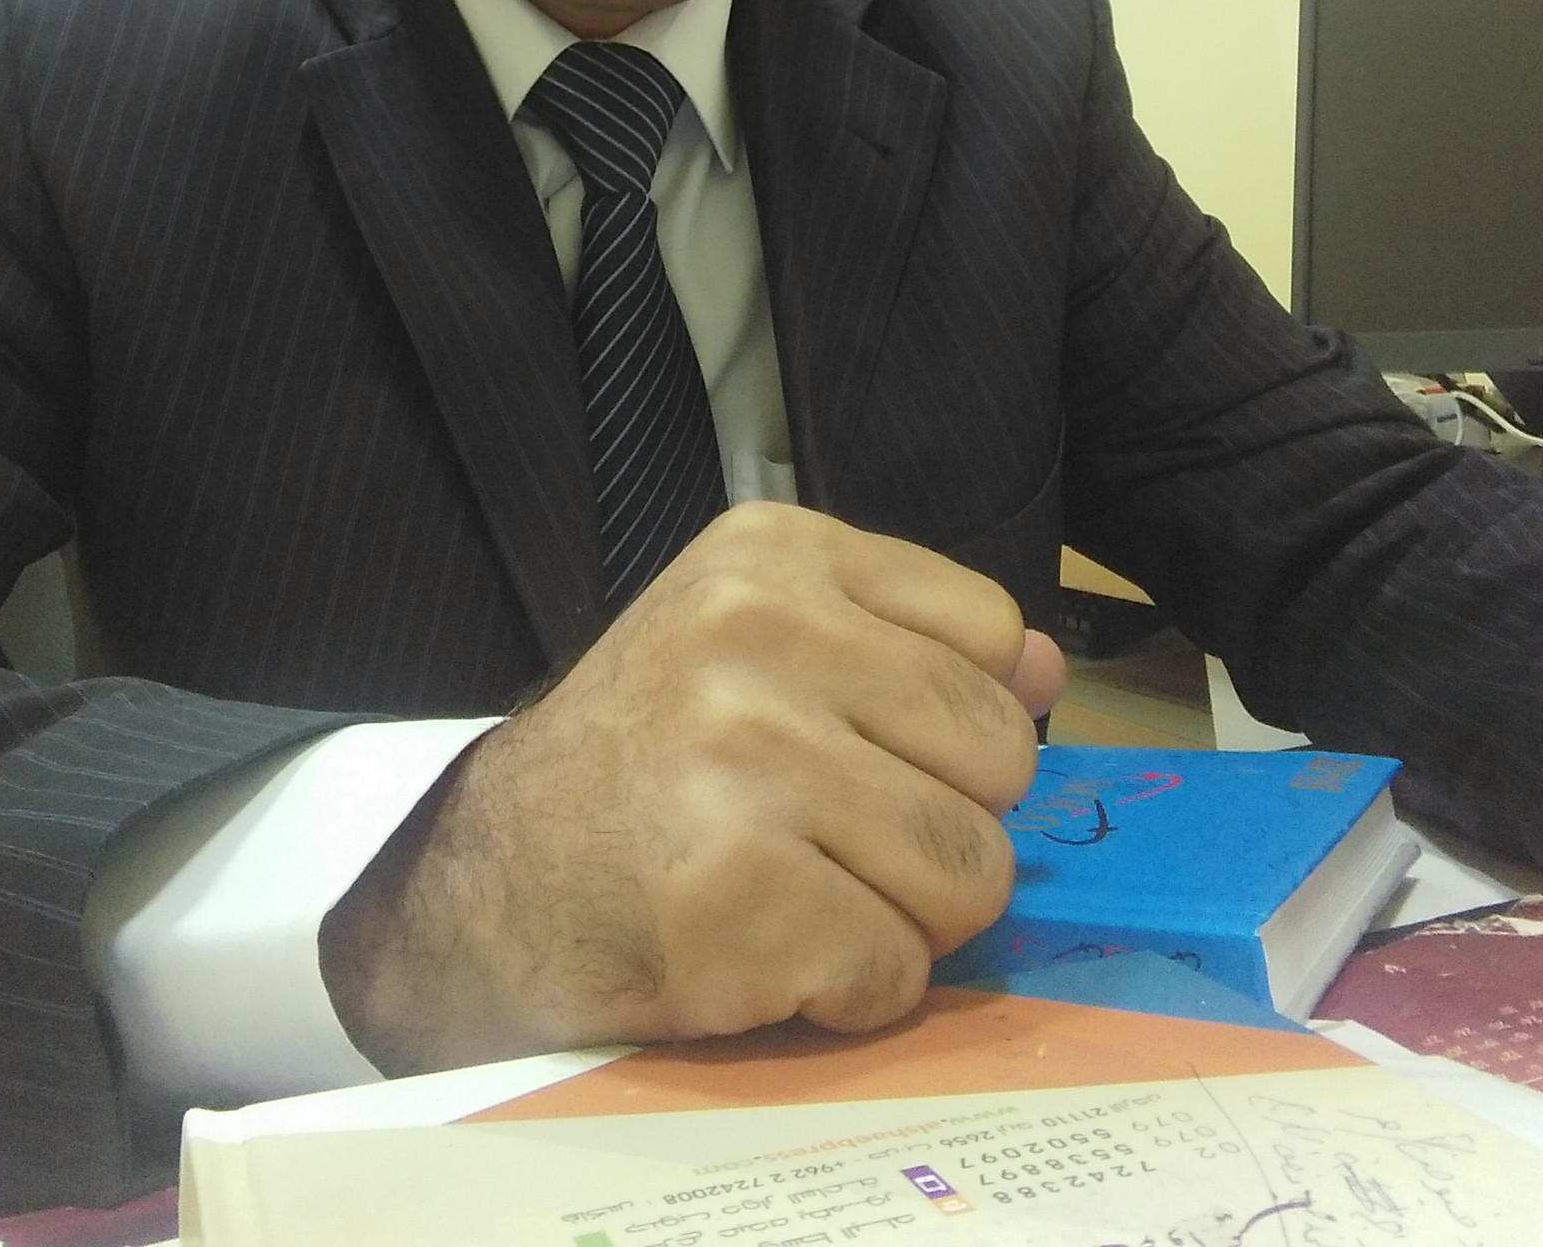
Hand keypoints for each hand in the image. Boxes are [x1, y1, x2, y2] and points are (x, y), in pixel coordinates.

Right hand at [320, 504, 1066, 1073]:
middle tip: (837, 839)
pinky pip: (896, 968)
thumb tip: (1052, 667)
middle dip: (944, 823)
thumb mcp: (755, 647)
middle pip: (999, 753)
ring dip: (905, 916)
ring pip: (970, 870)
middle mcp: (756, 633)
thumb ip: (902, 644)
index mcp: (772, 553)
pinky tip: (768, 954)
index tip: (874, 747)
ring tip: (806, 895)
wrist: (490, 886)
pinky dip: (849, 990)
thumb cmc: (644, 761)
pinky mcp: (736, 892)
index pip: (993, 632)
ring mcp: (744, 759)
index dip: (957, 718)